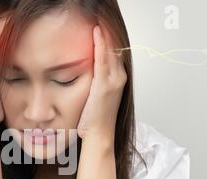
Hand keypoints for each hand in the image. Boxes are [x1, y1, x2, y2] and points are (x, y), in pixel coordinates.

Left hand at [77, 25, 126, 141]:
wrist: (99, 135)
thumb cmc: (95, 119)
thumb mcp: (97, 96)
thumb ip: (96, 81)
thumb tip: (87, 72)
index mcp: (118, 79)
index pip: (116, 51)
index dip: (109, 36)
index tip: (101, 22)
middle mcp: (120, 77)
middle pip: (116, 47)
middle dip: (109, 30)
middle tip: (100, 15)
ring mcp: (114, 81)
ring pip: (111, 50)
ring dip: (105, 32)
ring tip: (98, 18)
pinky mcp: (105, 85)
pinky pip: (103, 60)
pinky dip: (100, 44)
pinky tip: (96, 32)